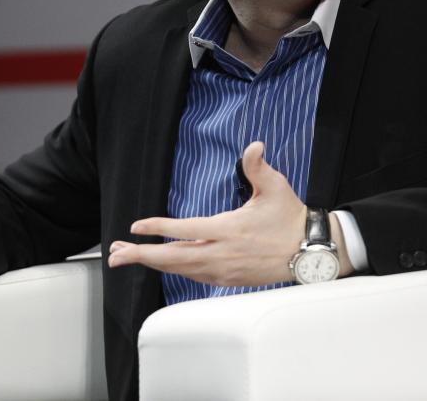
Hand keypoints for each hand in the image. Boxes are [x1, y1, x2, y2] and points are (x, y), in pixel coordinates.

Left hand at [107, 141, 350, 286]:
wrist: (310, 251)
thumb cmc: (291, 217)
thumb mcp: (276, 187)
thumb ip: (259, 166)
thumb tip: (253, 145)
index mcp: (229, 229)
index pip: (185, 230)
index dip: (158, 228)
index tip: (137, 226)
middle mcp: (222, 254)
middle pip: (173, 259)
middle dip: (141, 256)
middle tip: (116, 253)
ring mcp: (224, 271)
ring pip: (180, 270)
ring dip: (152, 264)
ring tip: (127, 257)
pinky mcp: (228, 280)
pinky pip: (193, 276)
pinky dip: (173, 271)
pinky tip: (161, 265)